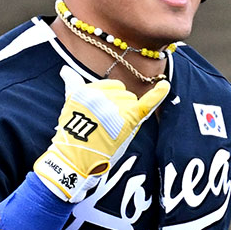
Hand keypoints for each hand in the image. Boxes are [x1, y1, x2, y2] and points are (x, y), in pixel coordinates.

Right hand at [34, 79, 168, 201]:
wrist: (74, 159)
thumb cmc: (73, 135)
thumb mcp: (70, 106)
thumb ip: (72, 84)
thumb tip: (65, 70)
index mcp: (87, 89)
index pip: (110, 86)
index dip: (110, 100)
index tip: (102, 115)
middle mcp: (100, 95)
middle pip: (123, 93)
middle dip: (119, 107)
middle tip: (107, 127)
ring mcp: (114, 106)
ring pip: (132, 101)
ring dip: (128, 114)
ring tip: (113, 131)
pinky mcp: (126, 118)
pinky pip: (146, 103)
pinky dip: (158, 94)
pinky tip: (165, 85)